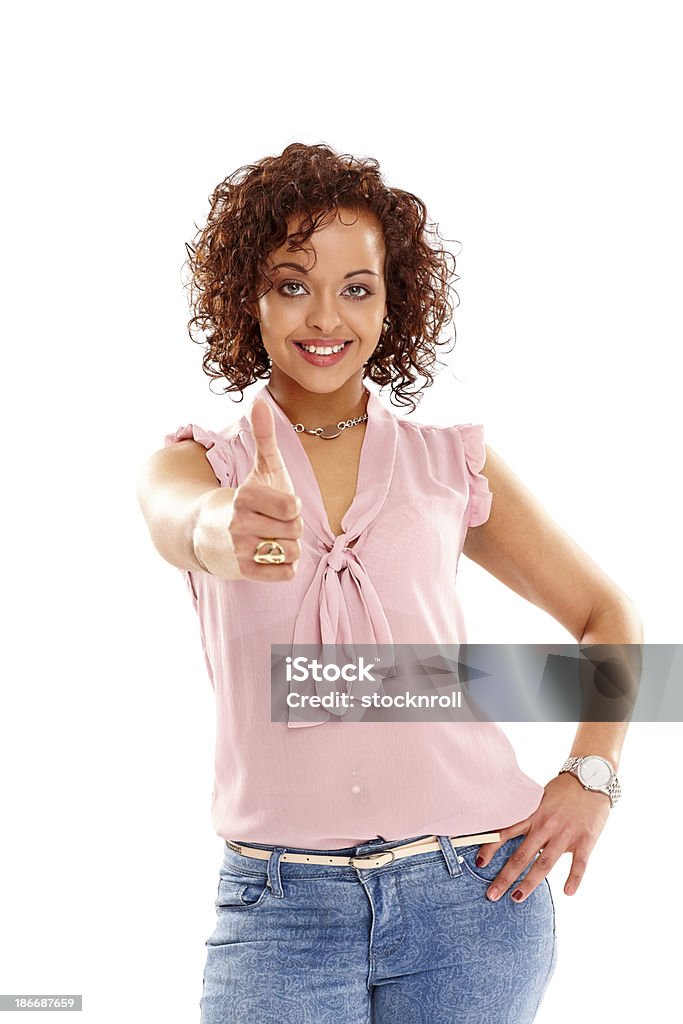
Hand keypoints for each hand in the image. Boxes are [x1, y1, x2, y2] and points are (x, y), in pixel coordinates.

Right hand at [226, 399, 304, 581]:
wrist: (207, 532)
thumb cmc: (245, 498)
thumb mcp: (259, 467)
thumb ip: (264, 437)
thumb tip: (259, 402)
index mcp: (245, 497)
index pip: (292, 507)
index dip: (292, 507)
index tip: (280, 505)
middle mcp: (239, 525)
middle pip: (296, 531)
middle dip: (292, 528)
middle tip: (275, 524)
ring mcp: (240, 550)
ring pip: (292, 553)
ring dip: (289, 547)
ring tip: (272, 538)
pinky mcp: (242, 572)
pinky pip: (285, 574)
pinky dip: (285, 567)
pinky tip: (272, 555)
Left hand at [475, 772, 610, 902]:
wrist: (591, 777)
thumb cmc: (563, 790)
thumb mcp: (540, 800)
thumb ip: (529, 818)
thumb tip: (510, 834)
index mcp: (533, 815)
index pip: (506, 833)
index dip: (491, 848)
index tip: (479, 863)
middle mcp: (545, 826)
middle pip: (521, 856)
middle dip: (505, 877)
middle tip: (492, 894)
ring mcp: (565, 834)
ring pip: (544, 864)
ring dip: (529, 883)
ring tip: (517, 898)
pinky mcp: (585, 839)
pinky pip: (579, 863)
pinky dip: (574, 879)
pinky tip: (567, 892)